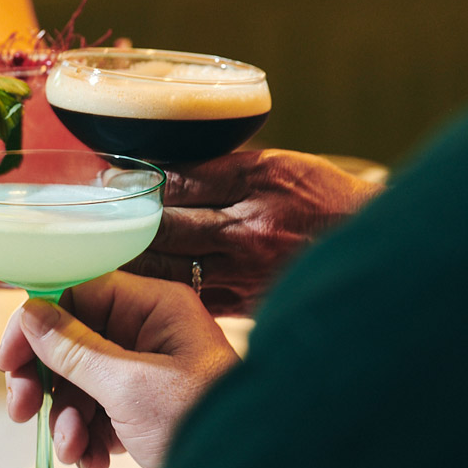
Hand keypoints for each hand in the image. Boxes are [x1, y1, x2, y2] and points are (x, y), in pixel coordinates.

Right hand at [0, 272, 238, 467]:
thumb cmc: (202, 422)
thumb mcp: (128, 386)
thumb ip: (73, 349)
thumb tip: (30, 314)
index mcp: (155, 307)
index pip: (78, 292)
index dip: (37, 322)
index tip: (10, 359)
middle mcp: (150, 331)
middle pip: (71, 339)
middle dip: (46, 380)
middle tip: (23, 410)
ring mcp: (147, 371)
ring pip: (80, 382)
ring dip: (66, 419)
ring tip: (75, 450)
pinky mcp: (145, 408)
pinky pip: (98, 411)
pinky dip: (88, 438)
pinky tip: (93, 462)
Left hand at [123, 149, 381, 315]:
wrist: (377, 250)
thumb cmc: (324, 200)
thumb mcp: (277, 166)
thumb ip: (219, 169)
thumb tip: (158, 169)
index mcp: (258, 182)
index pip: (177, 182)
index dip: (136, 180)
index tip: (107, 177)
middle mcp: (249, 228)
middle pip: (163, 227)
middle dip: (122, 223)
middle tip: (90, 218)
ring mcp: (247, 270)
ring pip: (168, 267)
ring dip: (130, 261)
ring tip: (99, 251)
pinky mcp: (247, 302)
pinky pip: (190, 296)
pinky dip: (159, 289)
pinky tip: (136, 285)